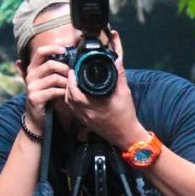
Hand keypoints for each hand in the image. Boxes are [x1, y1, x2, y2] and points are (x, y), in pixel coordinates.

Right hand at [23, 44, 69, 130]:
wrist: (37, 117)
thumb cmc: (45, 95)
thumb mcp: (46, 80)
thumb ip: (51, 68)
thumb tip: (64, 52)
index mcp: (33, 68)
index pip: (40, 52)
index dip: (52, 48)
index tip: (65, 50)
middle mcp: (30, 76)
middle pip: (51, 65)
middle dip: (65, 69)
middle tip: (74, 74)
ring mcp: (32, 87)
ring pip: (55, 78)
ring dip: (67, 82)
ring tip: (72, 85)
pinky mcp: (35, 97)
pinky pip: (54, 91)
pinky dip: (64, 92)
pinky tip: (67, 94)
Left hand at [64, 30, 147, 145]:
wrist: (126, 134)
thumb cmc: (126, 115)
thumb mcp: (125, 93)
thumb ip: (120, 76)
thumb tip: (117, 61)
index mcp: (94, 104)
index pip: (75, 91)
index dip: (72, 79)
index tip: (73, 70)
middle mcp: (86, 112)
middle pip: (68, 97)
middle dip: (68, 84)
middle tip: (72, 74)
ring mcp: (84, 118)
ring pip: (69, 104)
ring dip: (68, 92)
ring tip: (73, 83)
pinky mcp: (85, 122)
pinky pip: (73, 110)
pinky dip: (71, 101)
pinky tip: (75, 95)